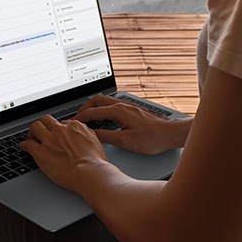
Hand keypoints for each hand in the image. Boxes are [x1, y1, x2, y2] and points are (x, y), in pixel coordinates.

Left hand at [19, 114, 108, 192]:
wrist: (89, 173)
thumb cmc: (94, 162)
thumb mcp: (95, 141)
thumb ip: (87, 134)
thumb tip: (83, 132)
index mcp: (74, 126)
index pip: (62, 123)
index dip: (58, 129)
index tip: (56, 133)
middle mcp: (60, 130)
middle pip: (46, 120)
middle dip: (43, 125)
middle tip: (41, 131)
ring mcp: (49, 140)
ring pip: (35, 127)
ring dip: (32, 132)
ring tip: (31, 137)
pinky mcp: (40, 152)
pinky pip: (28, 144)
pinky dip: (24, 145)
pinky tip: (24, 147)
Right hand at [75, 95, 189, 154]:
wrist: (170, 134)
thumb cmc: (152, 138)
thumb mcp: (125, 141)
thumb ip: (106, 137)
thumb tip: (91, 136)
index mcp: (118, 111)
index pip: (92, 112)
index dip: (80, 118)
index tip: (71, 123)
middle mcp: (122, 105)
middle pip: (97, 101)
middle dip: (84, 108)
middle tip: (76, 117)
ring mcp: (128, 106)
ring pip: (105, 101)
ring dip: (94, 107)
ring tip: (87, 117)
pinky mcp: (132, 110)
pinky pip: (112, 105)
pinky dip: (103, 109)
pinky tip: (104, 118)